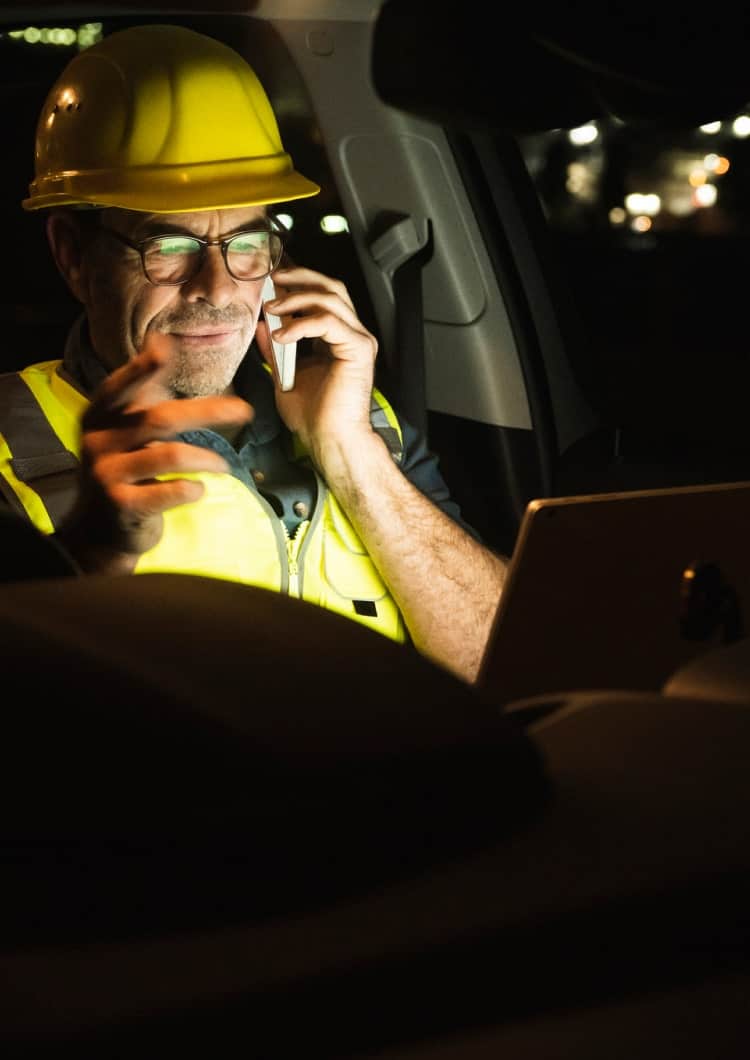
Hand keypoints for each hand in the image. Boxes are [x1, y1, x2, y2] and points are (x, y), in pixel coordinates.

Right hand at [58, 333, 251, 572]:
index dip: (140, 368)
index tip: (164, 348)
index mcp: (97, 418)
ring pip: (170, 455)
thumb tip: (160, 342)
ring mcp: (107, 474)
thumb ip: (140, 396)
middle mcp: (98, 442)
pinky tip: (199, 491)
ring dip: (206, 459)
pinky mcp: (122, 505)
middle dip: (208, 412)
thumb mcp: (121, 433)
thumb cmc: (122, 473)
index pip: (119, 388)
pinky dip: (191, 489)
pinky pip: (169, 491)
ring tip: (224, 465)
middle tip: (244, 410)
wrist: (99, 532)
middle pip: (159, 418)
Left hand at [255, 266, 378, 474]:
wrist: (330, 441)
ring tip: (271, 309)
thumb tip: (261, 325)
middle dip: (301, 277)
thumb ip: (274, 350)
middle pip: (331, 287)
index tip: (271, 282)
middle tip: (273, 280)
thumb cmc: (313, 418)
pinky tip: (281, 336)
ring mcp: (359, 340)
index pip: (323, 295)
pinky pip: (329, 322)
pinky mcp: (359, 350)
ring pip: (330, 298)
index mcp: (338, 338)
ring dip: (296, 299)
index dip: (299, 283)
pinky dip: (301, 325)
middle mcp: (353, 334)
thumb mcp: (283, 376)